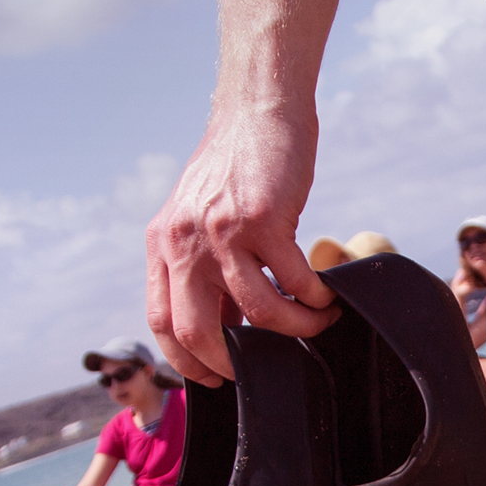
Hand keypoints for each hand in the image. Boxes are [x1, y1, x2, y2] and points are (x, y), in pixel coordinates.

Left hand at [145, 103, 337, 383]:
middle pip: (197, 329)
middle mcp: (184, 242)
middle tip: (263, 367)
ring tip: (316, 323)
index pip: (161, 320)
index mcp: (164, 245)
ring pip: (257, 311)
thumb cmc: (235, 165)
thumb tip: (228, 318)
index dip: (186, 358)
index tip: (213, 375)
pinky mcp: (262, 219)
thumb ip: (201, 264)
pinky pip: (293, 279)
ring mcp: (221, 232)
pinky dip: (313, 297)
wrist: (257, 110)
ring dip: (293, 328)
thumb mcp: (198, 216)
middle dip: (232, 361)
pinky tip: (325, 296)